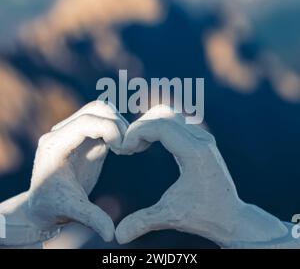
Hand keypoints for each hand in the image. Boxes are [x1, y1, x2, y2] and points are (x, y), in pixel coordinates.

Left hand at [0, 101, 127, 245]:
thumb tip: (111, 234)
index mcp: (54, 145)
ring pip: (102, 111)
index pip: (85, 122)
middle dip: (118, 124)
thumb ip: (92, 218)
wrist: (44, 202)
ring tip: (126, 148)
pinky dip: (118, 130)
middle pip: (96, 109)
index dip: (109, 128)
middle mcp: (62, 132)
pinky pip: (104, 121)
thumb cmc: (54, 205)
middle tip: (128, 148)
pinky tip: (122, 148)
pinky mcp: (84, 136)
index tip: (124, 147)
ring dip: (119, 124)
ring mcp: (73, 132)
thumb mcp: (72, 211)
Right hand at [116, 105, 287, 246]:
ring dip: (149, 125)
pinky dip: (158, 128)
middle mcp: (201, 139)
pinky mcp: (202, 140)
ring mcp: (204, 137)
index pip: (160, 126)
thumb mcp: (171, 216)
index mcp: (195, 152)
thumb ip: (143, 222)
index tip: (125, 148)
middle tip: (128, 146)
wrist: (232, 216)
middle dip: (141, 126)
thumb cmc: (204, 216)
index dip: (137, 132)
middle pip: (163, 115)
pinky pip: (176, 123)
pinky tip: (149, 144)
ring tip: (137, 145)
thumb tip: (118, 236)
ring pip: (170, 115)